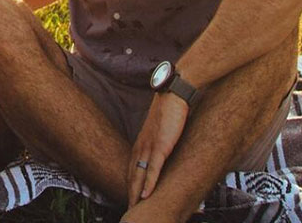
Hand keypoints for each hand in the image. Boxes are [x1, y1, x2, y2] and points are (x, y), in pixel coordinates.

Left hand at [127, 91, 188, 205]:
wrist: (173, 93)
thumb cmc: (170, 109)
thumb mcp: (162, 128)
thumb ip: (161, 139)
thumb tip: (165, 148)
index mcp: (141, 141)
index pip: (131, 167)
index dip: (130, 183)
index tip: (130, 196)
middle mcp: (141, 145)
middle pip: (131, 174)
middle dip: (129, 192)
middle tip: (128, 208)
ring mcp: (150, 145)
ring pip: (139, 174)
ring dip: (135, 192)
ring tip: (133, 208)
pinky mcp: (161, 145)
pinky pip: (153, 168)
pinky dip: (148, 182)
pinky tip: (145, 195)